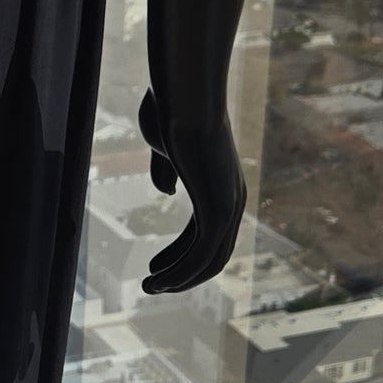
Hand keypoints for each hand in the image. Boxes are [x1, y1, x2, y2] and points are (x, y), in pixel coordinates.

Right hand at [136, 87, 246, 293]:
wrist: (183, 93)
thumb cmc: (170, 108)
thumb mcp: (163, 144)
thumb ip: (166, 168)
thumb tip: (167, 191)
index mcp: (222, 182)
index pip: (206, 231)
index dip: (180, 254)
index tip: (155, 268)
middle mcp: (233, 198)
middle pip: (213, 252)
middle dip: (182, 273)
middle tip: (153, 286)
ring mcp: (229, 205)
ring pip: (209, 260)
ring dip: (179, 279)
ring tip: (149, 289)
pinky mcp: (218, 209)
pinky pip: (201, 255)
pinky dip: (180, 273)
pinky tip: (157, 282)